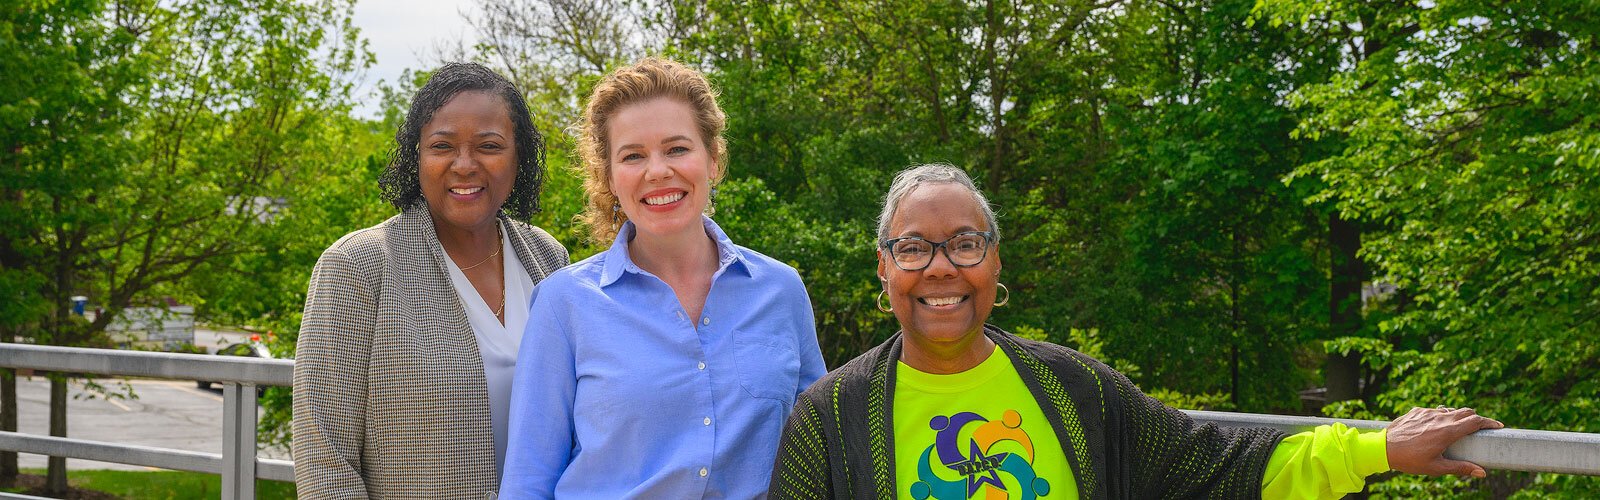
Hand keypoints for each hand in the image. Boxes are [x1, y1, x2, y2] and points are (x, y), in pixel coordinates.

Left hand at [1386, 406, 1503, 477]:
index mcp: (1447, 432)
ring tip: (1458, 430)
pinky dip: (1441, 417)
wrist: (1383, 448)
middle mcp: (1439, 418)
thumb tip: (1482, 473)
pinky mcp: (1417, 411)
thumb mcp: (1437, 467)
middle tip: (1479, 429)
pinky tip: (1436, 428)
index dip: (1489, 422)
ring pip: (1450, 410)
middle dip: (1476, 418)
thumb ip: (1461, 468)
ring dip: (1458, 417)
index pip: (1475, 421)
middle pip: (1466, 412)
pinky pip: (1434, 411)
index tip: (1498, 426)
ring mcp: (1427, 412)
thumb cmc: (1410, 460)